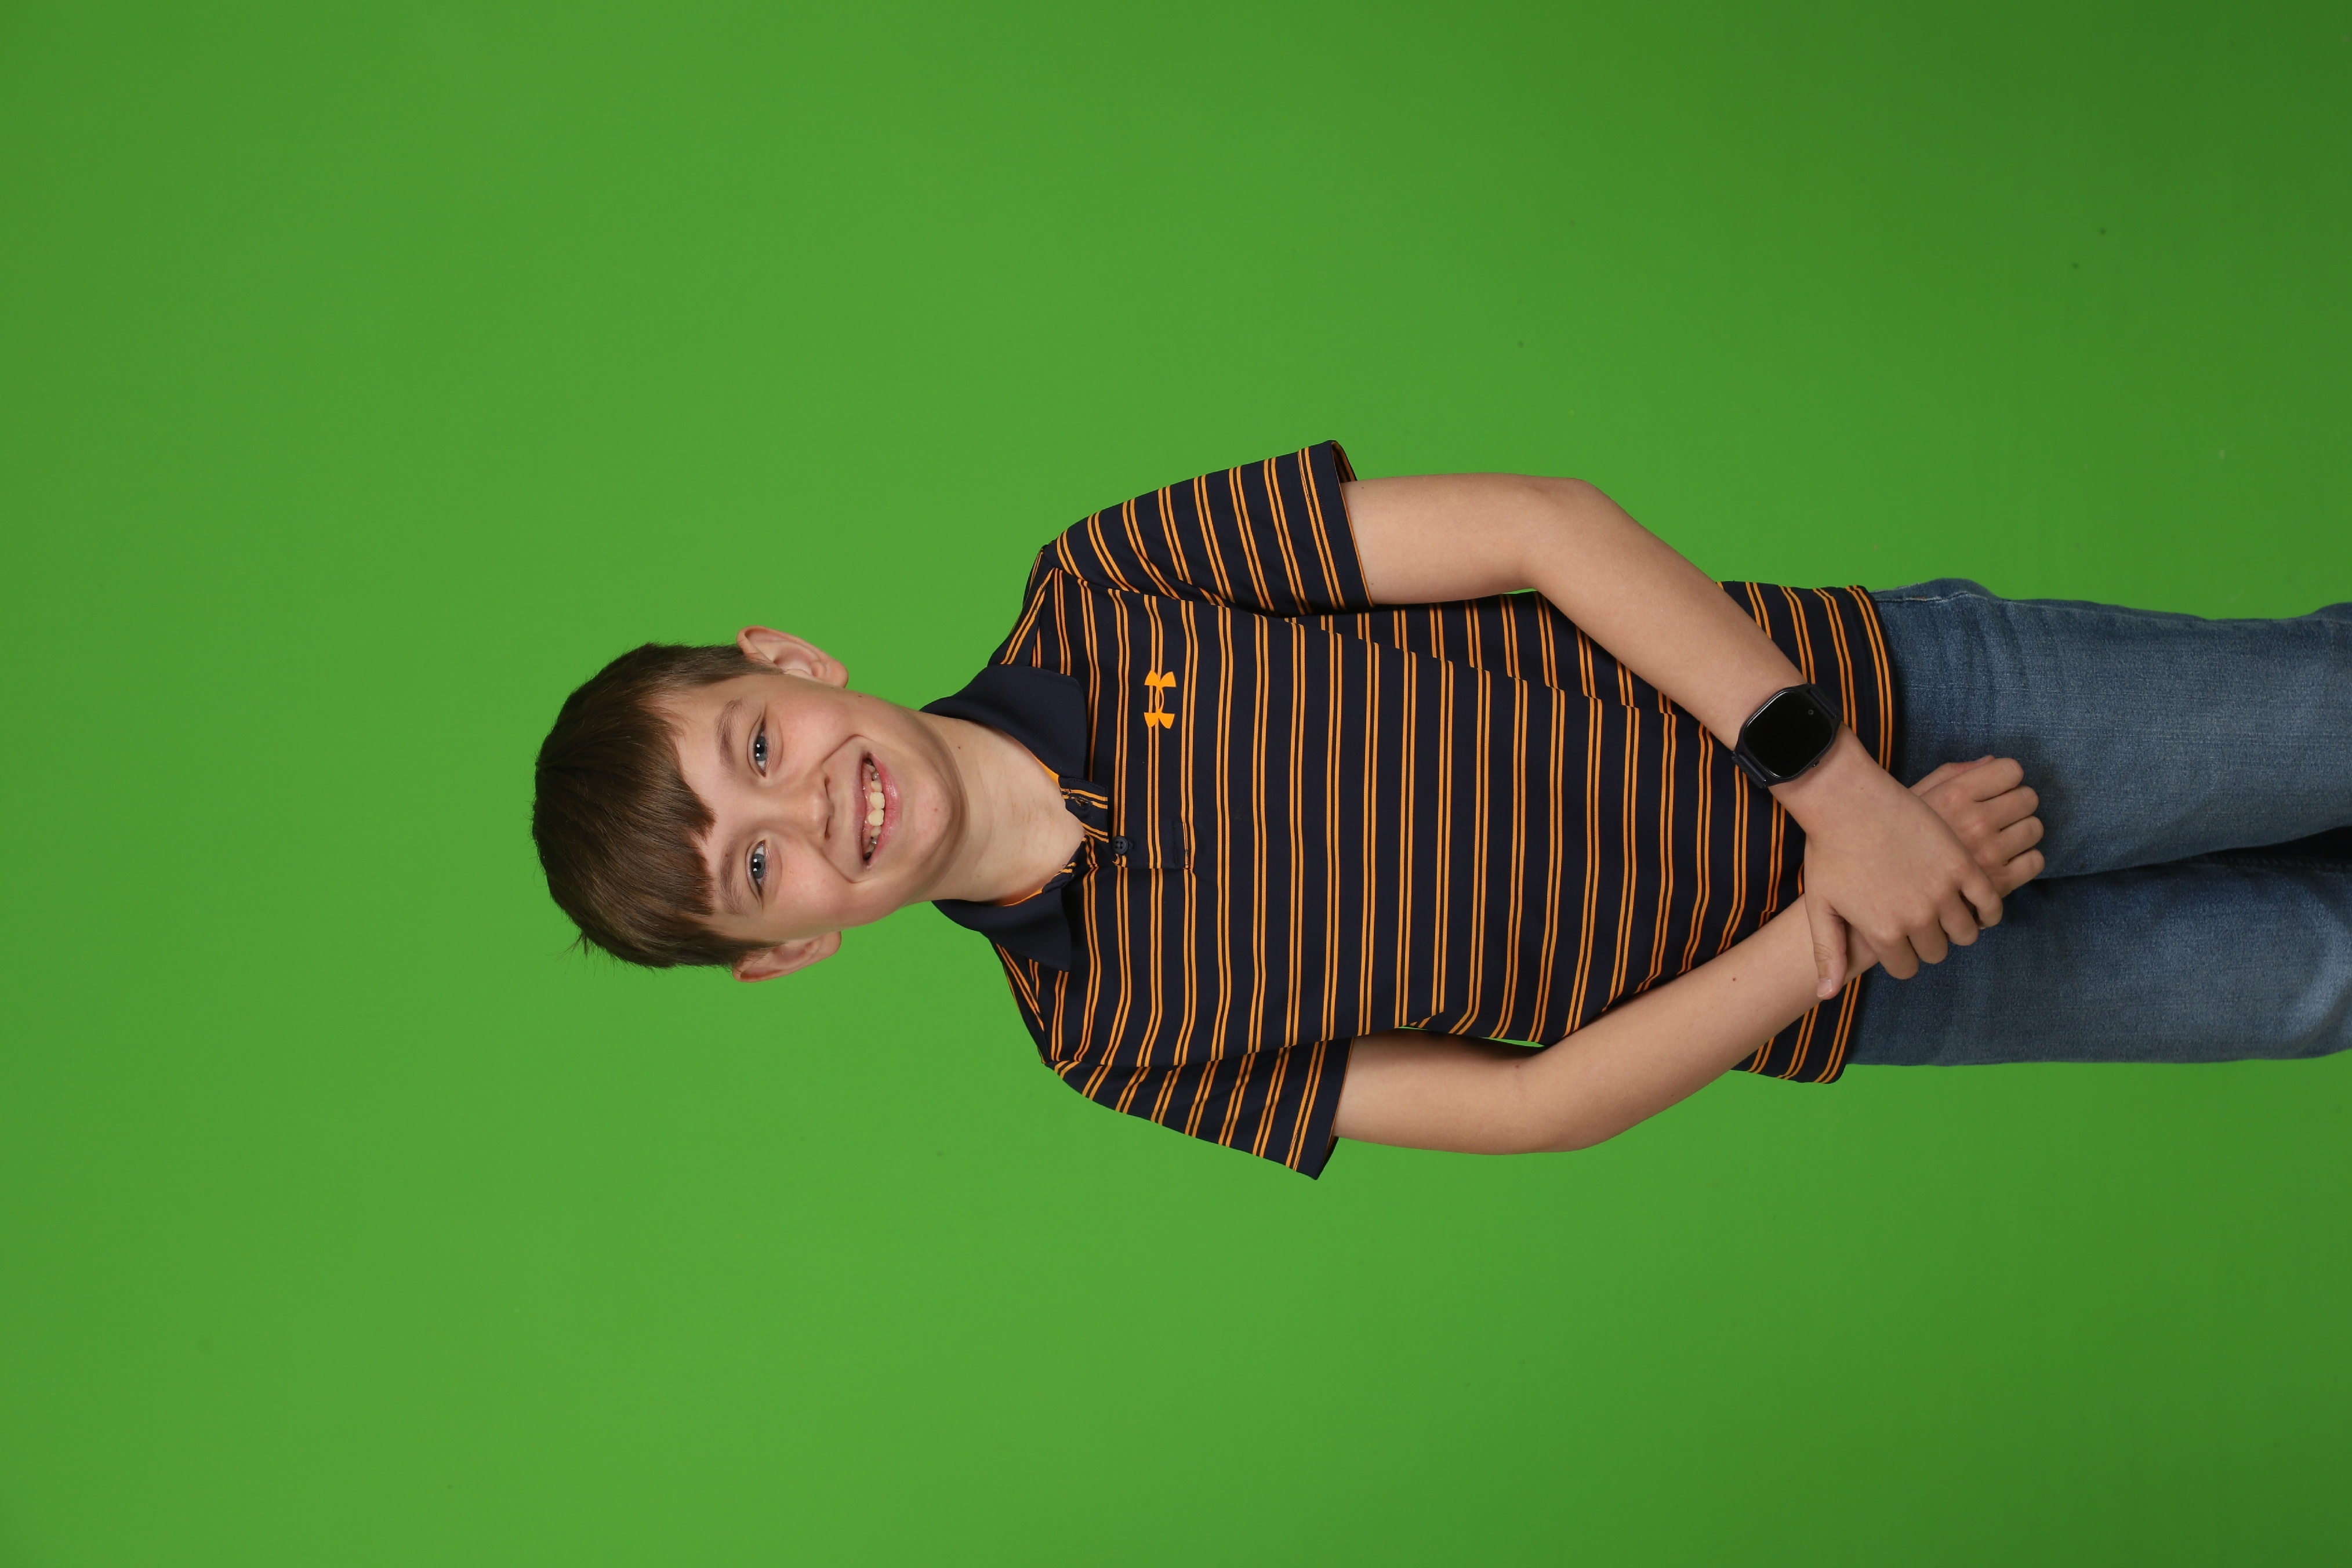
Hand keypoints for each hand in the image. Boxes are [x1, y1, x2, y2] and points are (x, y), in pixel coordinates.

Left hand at [1777, 731, 2009, 997]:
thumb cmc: (1829, 852)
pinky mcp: (1963, 865)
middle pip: (1937, 952)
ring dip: (1957, 927)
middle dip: (1928, 943)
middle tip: (1921, 925)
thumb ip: (1828, 953)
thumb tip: (1826, 995)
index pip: (1906, 968)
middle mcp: (1916, 918)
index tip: (1898, 942)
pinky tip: (1978, 904)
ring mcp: (1943, 892)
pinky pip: (1990, 901)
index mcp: (1882, 932)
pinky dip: (1988, 908)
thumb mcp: (1821, 906)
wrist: (1847, 801)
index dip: (1901, 956)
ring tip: (1946, 914)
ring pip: (1966, 932)